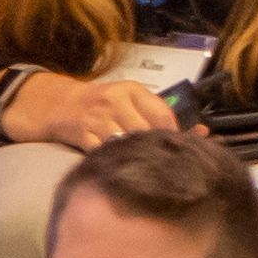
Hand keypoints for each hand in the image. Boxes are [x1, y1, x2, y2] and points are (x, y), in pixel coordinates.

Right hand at [0, 68, 172, 153]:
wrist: (54, 105)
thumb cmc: (98, 105)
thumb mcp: (127, 99)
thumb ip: (158, 113)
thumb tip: (203, 132)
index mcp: (130, 89)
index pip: (164, 115)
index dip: (177, 135)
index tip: (182, 149)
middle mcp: (114, 100)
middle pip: (148, 131)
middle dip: (158, 150)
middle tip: (165, 164)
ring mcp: (97, 118)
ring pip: (129, 143)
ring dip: (139, 158)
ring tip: (145, 168)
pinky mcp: (83, 135)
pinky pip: (107, 153)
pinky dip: (117, 162)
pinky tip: (123, 168)